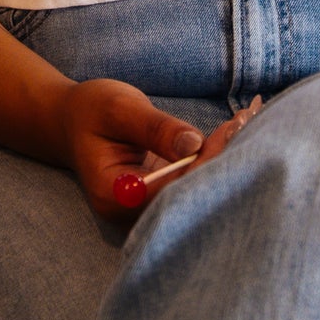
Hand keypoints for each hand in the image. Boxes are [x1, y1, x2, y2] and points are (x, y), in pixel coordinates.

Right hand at [58, 80, 260, 218]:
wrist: (71, 120)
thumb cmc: (91, 110)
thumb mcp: (120, 110)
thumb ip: (155, 128)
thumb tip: (194, 143)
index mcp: (117, 195)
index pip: (172, 190)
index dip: (206, 163)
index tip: (232, 129)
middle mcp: (133, 209)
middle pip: (189, 195)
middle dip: (223, 160)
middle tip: (247, 120)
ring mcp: (148, 205)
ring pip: (195, 189)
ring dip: (223, 157)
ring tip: (246, 119)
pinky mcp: (161, 192)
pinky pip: (192, 179)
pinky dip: (214, 156)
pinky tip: (235, 129)